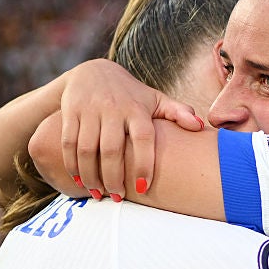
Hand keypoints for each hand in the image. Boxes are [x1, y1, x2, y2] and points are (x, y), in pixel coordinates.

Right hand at [58, 59, 202, 199]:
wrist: (92, 71)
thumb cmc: (131, 95)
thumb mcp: (155, 99)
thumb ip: (177, 113)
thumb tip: (200, 126)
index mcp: (137, 109)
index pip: (143, 138)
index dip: (144, 165)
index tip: (144, 189)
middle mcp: (113, 108)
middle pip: (111, 148)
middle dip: (113, 177)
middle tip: (117, 198)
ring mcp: (90, 110)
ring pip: (86, 148)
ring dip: (91, 176)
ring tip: (98, 194)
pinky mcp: (71, 112)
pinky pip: (69, 142)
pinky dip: (72, 164)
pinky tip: (80, 181)